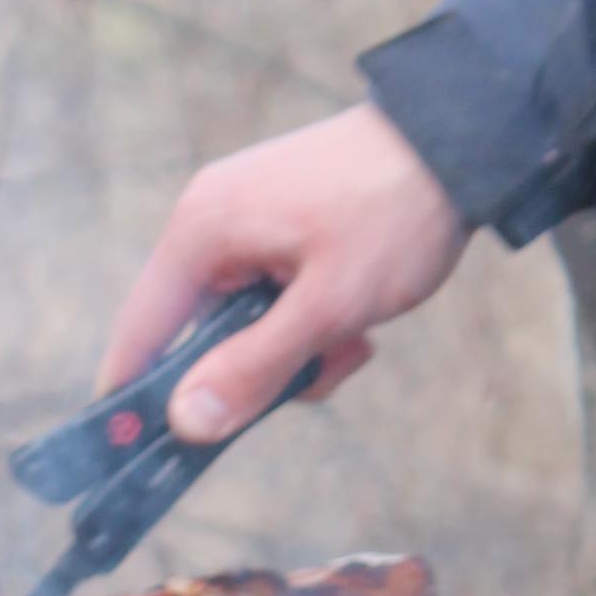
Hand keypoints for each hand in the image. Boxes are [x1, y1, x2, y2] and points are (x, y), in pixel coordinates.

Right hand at [99, 102, 471, 440]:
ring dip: (296, 349)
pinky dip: (309, 319)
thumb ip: (254, 368)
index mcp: (202, 232)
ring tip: (354, 338)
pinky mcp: (276, 223)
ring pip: (243, 324)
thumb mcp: (328, 306)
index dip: (132, 398)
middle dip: (257, 371)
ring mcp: (243, 220)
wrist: (462, 138)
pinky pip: (271, 297)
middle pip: (198, 335)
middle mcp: (209, 222)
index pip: (140, 332)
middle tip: (320, 371)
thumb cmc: (394, 214)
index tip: (134, 457)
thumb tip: (185, 423)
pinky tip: (358, 316)